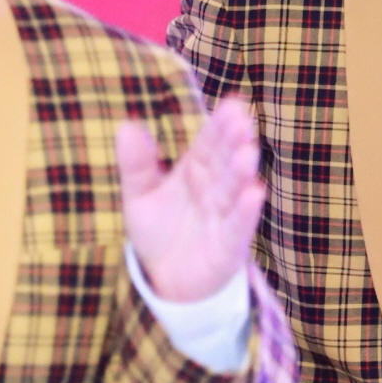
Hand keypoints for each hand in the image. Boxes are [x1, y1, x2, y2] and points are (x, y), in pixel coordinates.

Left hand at [116, 95, 264, 303]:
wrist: (165, 278)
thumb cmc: (159, 230)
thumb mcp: (139, 195)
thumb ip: (136, 164)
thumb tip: (127, 126)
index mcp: (195, 170)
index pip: (208, 144)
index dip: (219, 126)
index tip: (232, 104)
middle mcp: (214, 189)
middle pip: (224, 162)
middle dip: (233, 142)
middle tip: (242, 119)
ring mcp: (223, 216)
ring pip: (233, 191)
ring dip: (241, 172)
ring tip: (248, 151)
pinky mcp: (228, 246)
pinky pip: (237, 227)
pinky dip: (246, 212)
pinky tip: (255, 192)